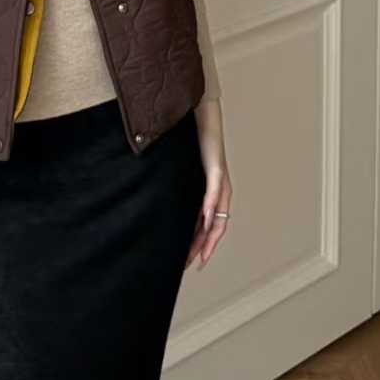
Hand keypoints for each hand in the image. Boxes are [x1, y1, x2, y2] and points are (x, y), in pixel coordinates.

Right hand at [186, 100, 230, 270]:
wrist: (199, 114)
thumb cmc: (190, 138)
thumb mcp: (182, 168)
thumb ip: (176, 185)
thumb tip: (160, 199)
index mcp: (211, 192)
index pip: (208, 225)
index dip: (200, 245)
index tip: (188, 261)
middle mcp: (220, 191)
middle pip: (216, 228)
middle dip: (204, 249)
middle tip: (190, 265)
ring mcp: (220, 182)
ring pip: (218, 217)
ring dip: (208, 237)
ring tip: (199, 254)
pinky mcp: (217, 170)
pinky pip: (214, 194)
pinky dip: (210, 210)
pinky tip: (204, 221)